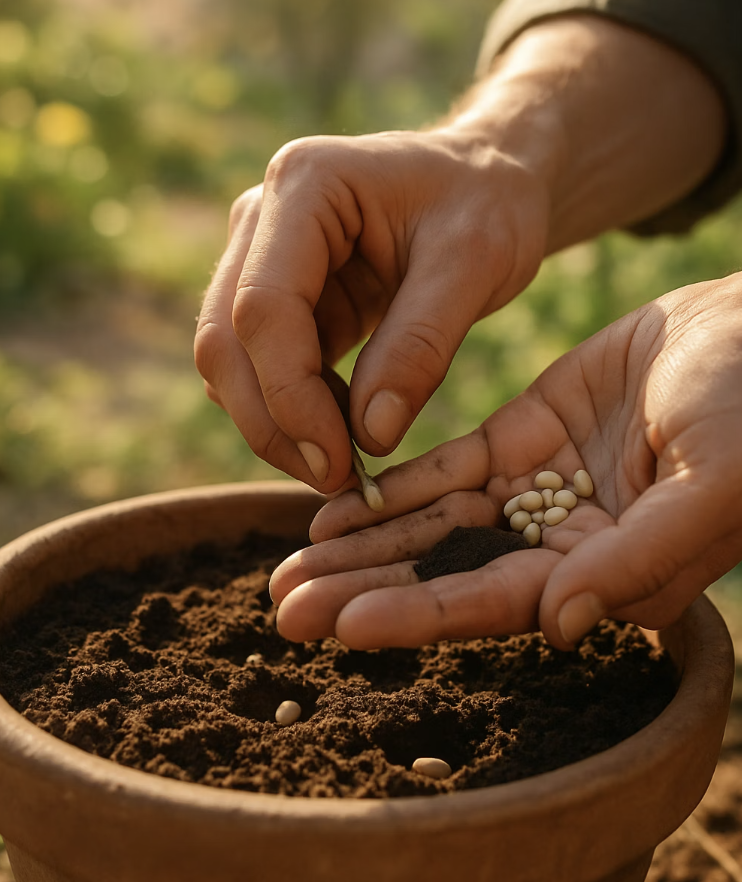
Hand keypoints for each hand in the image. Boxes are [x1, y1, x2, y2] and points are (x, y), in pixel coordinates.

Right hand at [195, 128, 548, 491]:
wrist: (485, 180)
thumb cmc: (487, 203)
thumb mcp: (475, 264)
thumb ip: (421, 346)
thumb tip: (370, 436)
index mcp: (305, 185)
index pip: (262, 308)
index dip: (289, 396)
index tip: (336, 462)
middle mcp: (262, 218)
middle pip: (225, 341)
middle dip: (272, 423)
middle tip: (334, 479)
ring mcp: (260, 257)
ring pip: (230, 362)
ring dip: (276, 423)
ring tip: (345, 458)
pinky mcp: (277, 294)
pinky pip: (261, 366)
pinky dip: (291, 409)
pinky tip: (343, 426)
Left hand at [270, 273, 741, 650]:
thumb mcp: (708, 484)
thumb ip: (637, 558)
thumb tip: (557, 626)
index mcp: (605, 572)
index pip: (492, 602)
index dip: (416, 614)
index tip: (339, 624)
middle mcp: (559, 544)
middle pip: (444, 573)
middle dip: (364, 591)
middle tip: (283, 608)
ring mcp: (535, 489)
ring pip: (433, 524)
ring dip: (362, 544)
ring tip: (290, 562)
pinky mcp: (521, 436)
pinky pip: (447, 469)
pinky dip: (393, 486)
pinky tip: (337, 504)